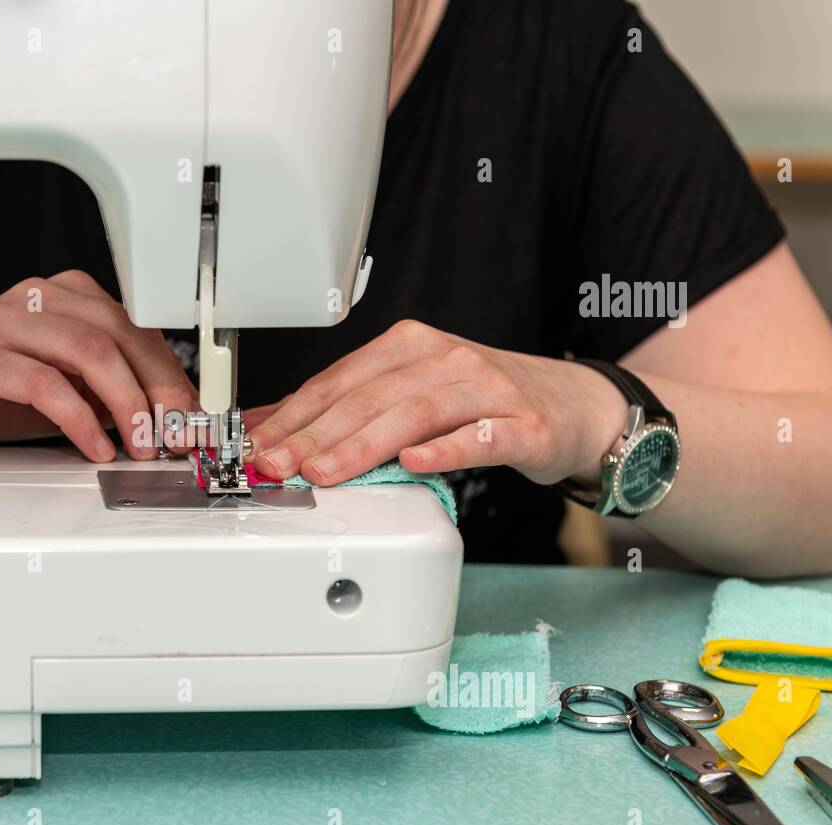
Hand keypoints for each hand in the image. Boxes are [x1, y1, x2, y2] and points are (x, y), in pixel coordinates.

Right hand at [0, 270, 196, 460]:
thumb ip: (105, 390)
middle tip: (177, 436)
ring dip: (128, 405)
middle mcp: (36, 298)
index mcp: (62, 296)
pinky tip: (94, 447)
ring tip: (142, 445)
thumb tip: (167, 418)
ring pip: (90, 352)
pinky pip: (43, 384)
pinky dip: (79, 419)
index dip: (173, 375)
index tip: (193, 419)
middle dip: (160, 390)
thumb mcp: (58, 386)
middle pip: (122, 335)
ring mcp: (5, 323)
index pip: (138, 328)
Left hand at [248, 320, 628, 485]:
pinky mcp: (524, 424)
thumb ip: (348, 411)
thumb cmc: (484, 404)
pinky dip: (447, 449)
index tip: (256, 445)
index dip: (292, 414)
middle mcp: (444, 359)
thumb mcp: (410, 396)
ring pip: (414, 414)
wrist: (575, 407)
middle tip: (277, 463)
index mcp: (409, 347)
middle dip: (313, 433)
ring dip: (363, 444)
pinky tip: (416, 463)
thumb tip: (272, 428)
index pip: (338, 380)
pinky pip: (480, 436)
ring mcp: (486, 389)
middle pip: (367, 397)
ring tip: (325, 470)